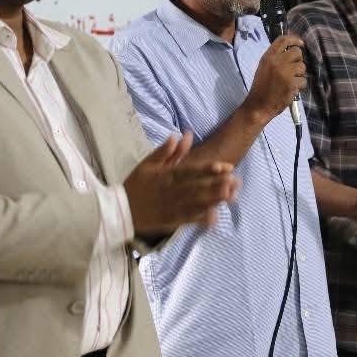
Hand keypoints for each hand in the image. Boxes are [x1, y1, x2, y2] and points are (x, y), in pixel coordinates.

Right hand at [124, 132, 238, 236]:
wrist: (119, 210)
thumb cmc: (136, 185)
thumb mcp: (148, 164)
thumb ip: (166, 151)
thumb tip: (181, 135)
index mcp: (167, 176)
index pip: (191, 171)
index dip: (210, 169)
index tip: (227, 167)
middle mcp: (172, 192)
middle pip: (198, 187)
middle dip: (219, 185)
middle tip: (237, 181)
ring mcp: (172, 207)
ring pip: (196, 203)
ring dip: (215, 200)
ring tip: (232, 196)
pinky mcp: (171, 221)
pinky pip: (188, 220)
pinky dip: (201, 219)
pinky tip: (215, 217)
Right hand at [242, 35, 305, 122]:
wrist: (258, 106)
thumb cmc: (261, 88)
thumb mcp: (264, 68)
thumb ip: (275, 59)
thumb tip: (291, 51)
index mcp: (268, 57)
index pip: (283, 40)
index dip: (294, 39)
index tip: (301, 43)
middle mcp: (276, 62)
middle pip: (297, 52)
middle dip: (298, 60)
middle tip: (294, 69)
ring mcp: (284, 72)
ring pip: (302, 67)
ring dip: (299, 75)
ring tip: (290, 82)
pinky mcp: (291, 83)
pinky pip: (303, 80)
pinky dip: (299, 86)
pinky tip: (290, 90)